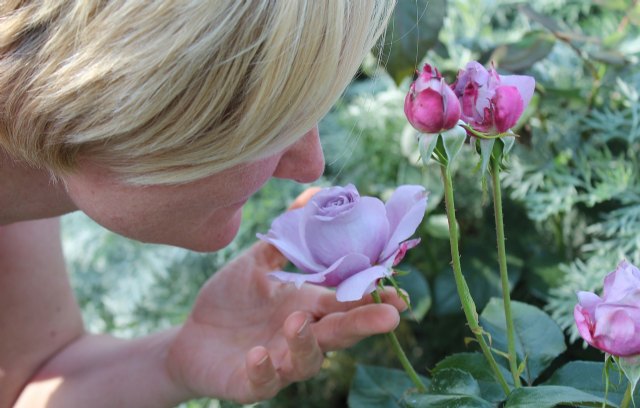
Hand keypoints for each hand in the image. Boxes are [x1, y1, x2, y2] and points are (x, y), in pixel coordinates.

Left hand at [166, 189, 406, 402]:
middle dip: (364, 324)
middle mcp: (301, 336)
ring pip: (306, 361)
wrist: (191, 336)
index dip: (372, 298)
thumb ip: (286, 236)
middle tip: (390, 316)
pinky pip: (263, 382)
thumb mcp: (256, 262)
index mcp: (307, 307)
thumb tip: (314, 194)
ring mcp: (279, 362)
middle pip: (339, 332)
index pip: (346, 302)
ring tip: (297, 321)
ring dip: (306, 343)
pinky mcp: (251, 383)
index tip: (398, 294)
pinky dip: (264, 370)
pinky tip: (257, 355)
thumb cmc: (231, 300)